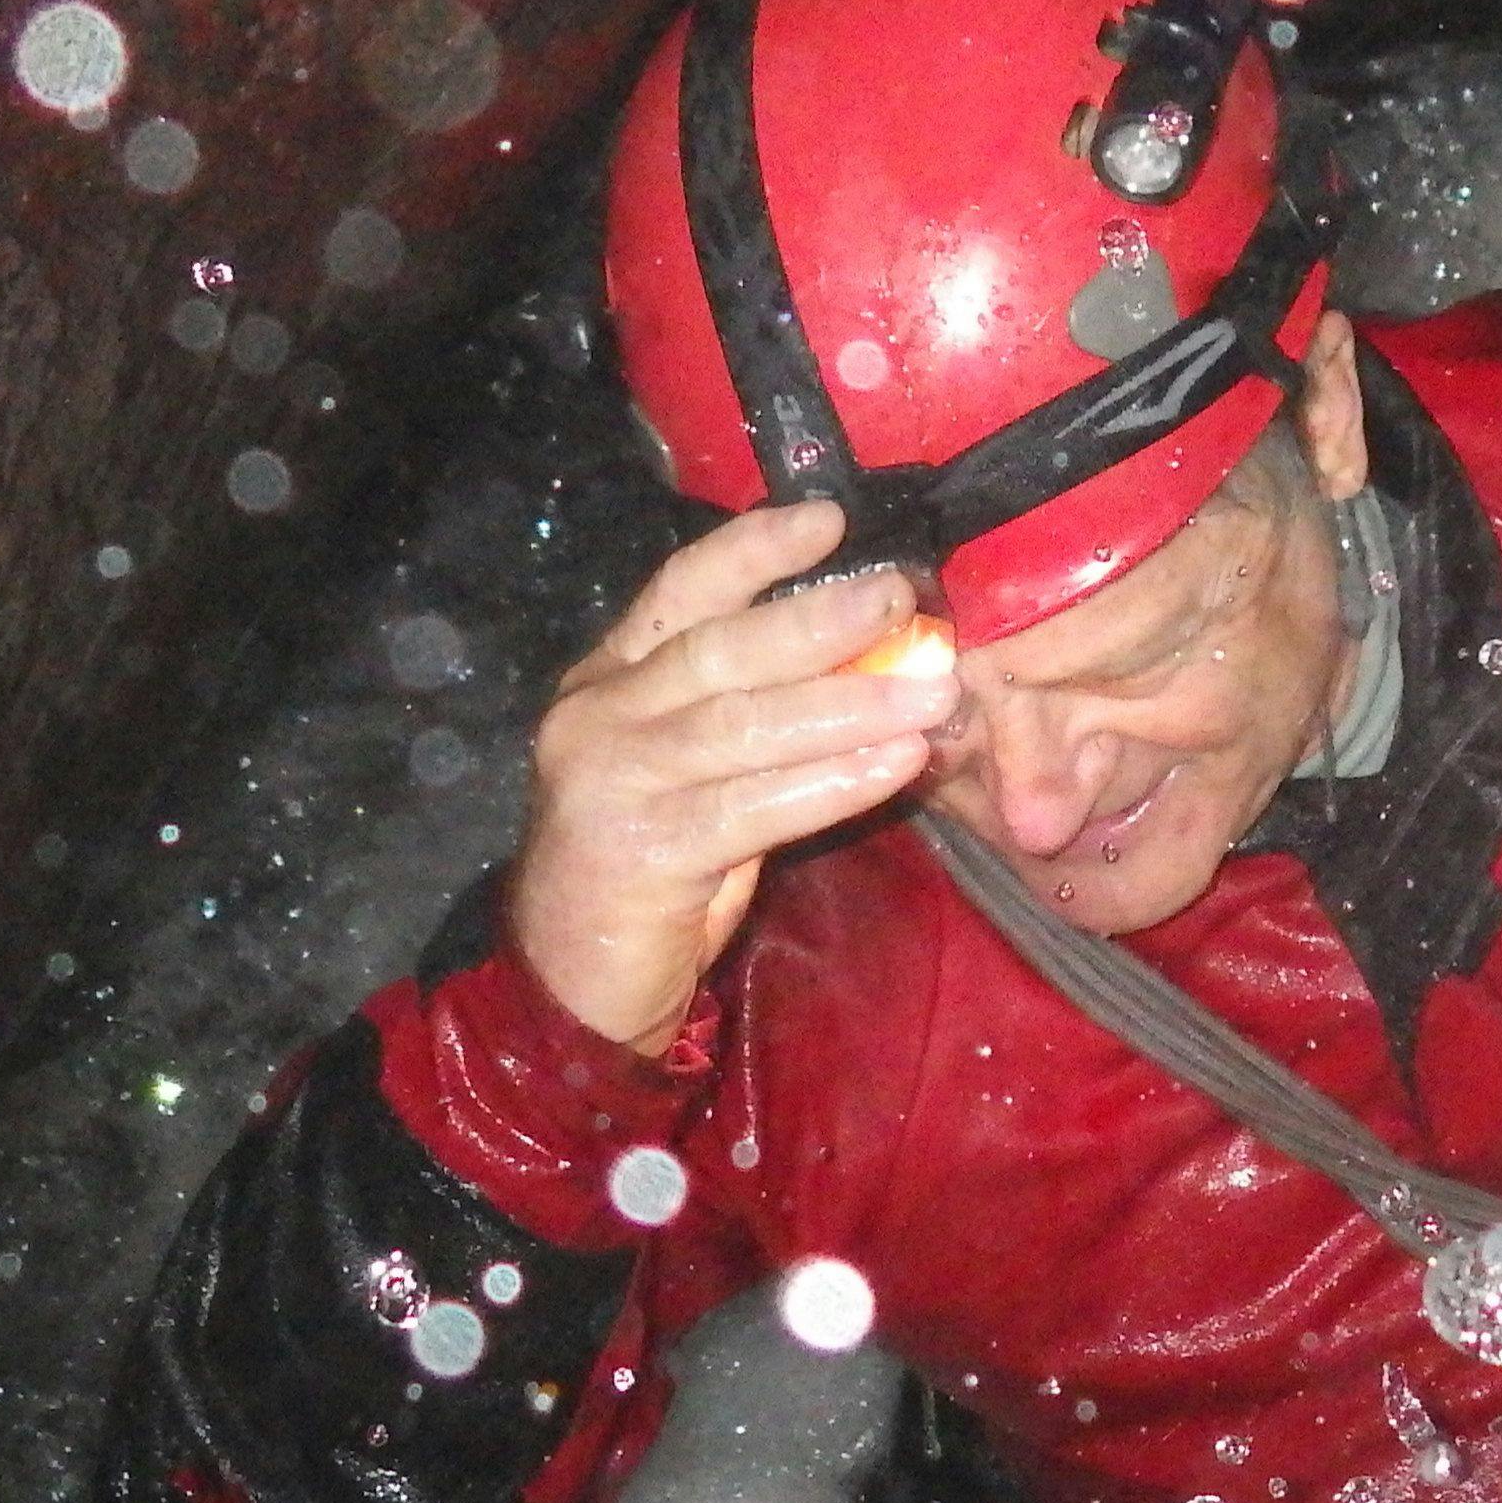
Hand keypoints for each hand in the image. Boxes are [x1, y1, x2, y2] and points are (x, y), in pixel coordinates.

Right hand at [507, 500, 956, 1056]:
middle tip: (902, 598)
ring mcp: (610, 783)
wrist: (572, 983)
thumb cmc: (651, 867)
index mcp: (608, 680)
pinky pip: (754, 808)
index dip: (755, 551)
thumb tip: (878, 662)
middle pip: (719, 650)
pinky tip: (894, 765)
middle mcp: (597, 717)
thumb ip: (759, 715)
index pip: (681, 591)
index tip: (831, 519)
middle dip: (819, 620)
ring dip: (848, 704)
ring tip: (930, 691)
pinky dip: (831, 783)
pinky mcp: (642, 854)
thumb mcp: (697, 771)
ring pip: (743, 726)